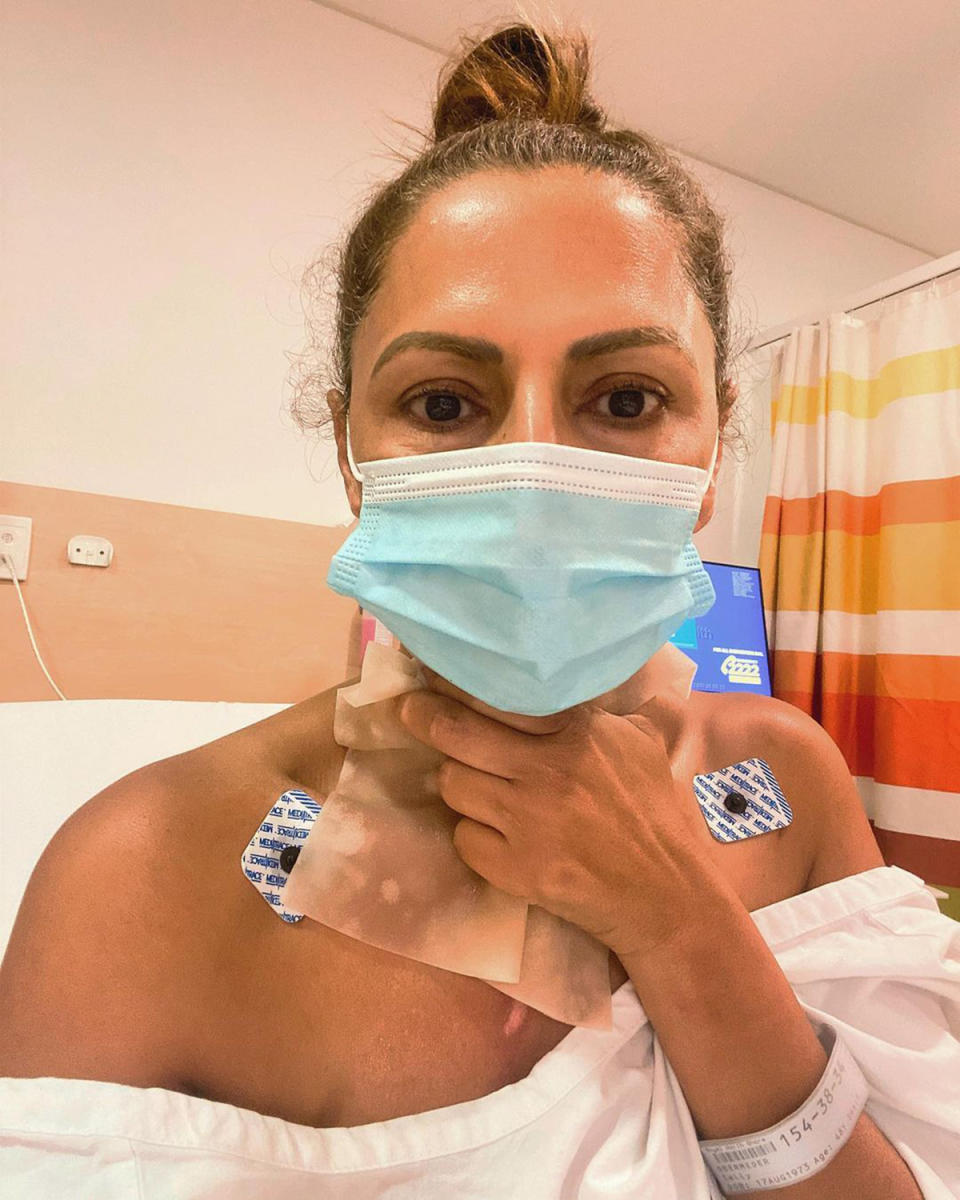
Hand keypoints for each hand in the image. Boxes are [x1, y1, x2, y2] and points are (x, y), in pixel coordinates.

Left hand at [397, 677, 723, 958]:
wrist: (663, 895)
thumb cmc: (655, 814)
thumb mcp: (645, 743)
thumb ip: (621, 706)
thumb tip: (623, 673)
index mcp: (578, 732)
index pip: (499, 695)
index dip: (455, 681)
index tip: (429, 671)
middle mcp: (547, 770)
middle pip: (456, 733)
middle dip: (423, 716)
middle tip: (408, 709)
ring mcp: (528, 821)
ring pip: (453, 785)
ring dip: (457, 782)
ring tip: (472, 784)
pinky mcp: (515, 869)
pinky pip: (464, 839)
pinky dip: (472, 835)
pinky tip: (493, 834)